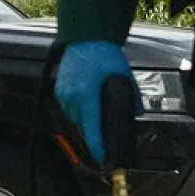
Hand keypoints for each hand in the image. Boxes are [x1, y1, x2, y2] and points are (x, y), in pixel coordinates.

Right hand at [53, 41, 135, 166]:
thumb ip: (131, 98)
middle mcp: (72, 97)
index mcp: (87, 96)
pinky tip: (88, 105)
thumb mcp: (124, 77)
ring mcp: (63, 93)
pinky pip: (69, 108)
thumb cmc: (104, 54)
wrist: (86, 36)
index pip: (93, 131)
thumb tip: (136, 114)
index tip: (104, 159)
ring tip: (97, 118)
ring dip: (86, 122)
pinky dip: (79, 110)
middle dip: (94, 135)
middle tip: (105, 139)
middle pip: (84, 127)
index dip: (99, 148)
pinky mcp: (59, 88)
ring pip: (75, 119)